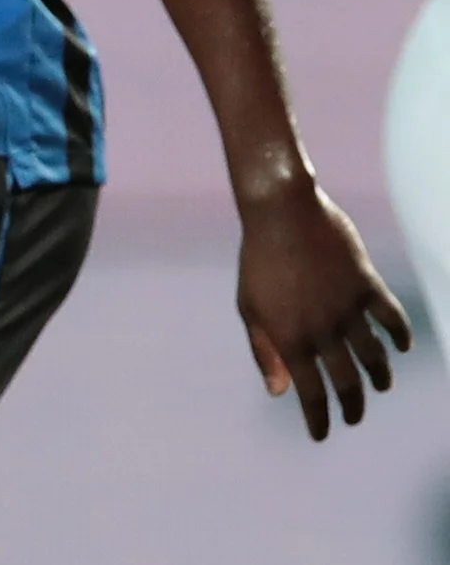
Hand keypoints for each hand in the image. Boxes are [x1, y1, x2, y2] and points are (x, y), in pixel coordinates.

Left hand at [235, 179, 411, 438]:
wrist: (280, 213)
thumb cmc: (258, 260)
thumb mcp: (249, 306)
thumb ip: (264, 349)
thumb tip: (278, 391)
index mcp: (290, 338)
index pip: (309, 393)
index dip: (318, 419)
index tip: (321, 435)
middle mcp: (323, 330)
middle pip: (346, 382)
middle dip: (352, 407)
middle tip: (354, 418)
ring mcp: (348, 309)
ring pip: (374, 357)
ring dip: (379, 377)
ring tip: (380, 387)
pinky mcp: (367, 286)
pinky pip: (393, 319)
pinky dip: (400, 338)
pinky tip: (401, 348)